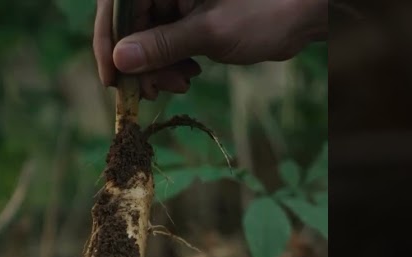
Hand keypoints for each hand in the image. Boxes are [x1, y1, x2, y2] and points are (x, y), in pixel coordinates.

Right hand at [93, 0, 327, 99]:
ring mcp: (177, 1)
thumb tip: (121, 60)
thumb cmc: (264, 12)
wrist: (302, 15)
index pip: (117, 6)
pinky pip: (165, 43)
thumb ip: (163, 45)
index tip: (112, 78)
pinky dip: (171, 64)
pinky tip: (188, 76)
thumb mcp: (209, 32)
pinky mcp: (189, 17)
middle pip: (130, 25)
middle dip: (139, 63)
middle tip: (151, 92)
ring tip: (180, 85)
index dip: (109, 41)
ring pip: (146, 38)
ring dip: (157, 69)